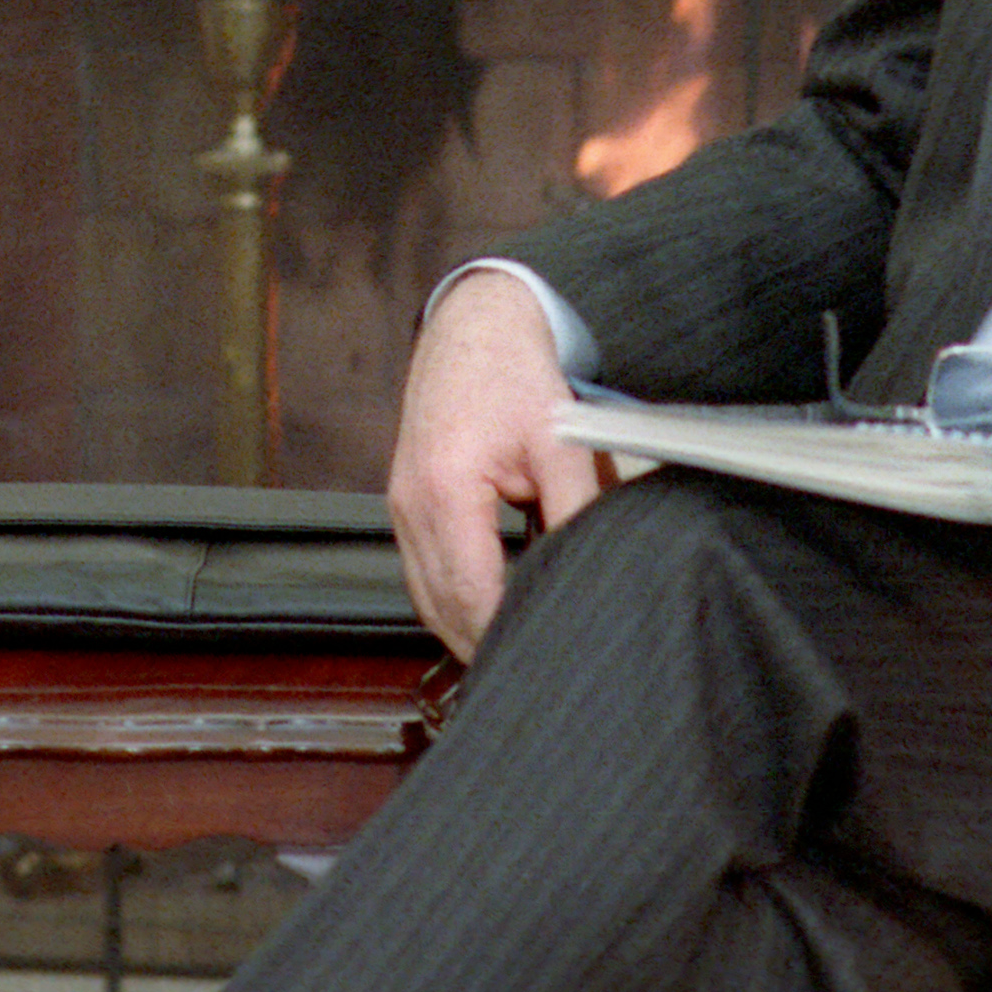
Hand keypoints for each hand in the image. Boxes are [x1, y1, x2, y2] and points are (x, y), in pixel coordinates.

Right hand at [383, 272, 605, 661]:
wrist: (473, 323)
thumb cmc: (511, 371)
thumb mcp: (560, 442)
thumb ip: (576, 511)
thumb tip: (591, 570)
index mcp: (446, 491)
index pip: (472, 593)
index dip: (505, 634)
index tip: (544, 655)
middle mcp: (410, 505)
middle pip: (441, 608)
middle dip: (485, 644)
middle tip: (537, 667)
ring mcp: (400, 507)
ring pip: (425, 597)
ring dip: (465, 627)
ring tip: (517, 647)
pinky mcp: (404, 504)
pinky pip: (421, 572)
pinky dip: (452, 598)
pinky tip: (492, 607)